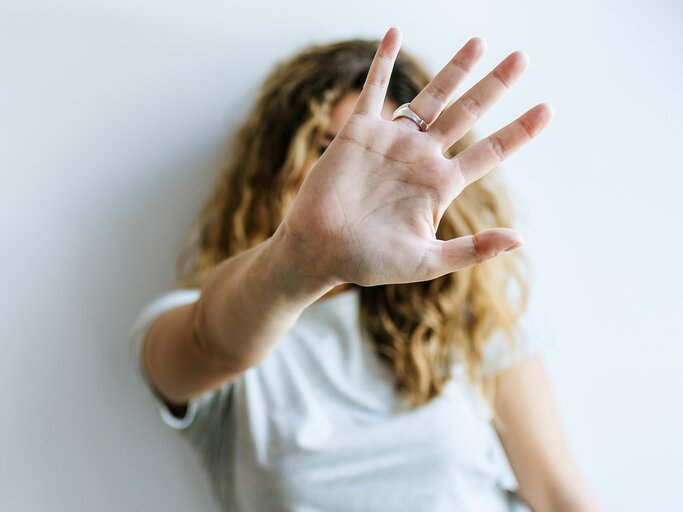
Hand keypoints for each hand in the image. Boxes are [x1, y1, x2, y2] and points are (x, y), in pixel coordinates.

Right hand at [280, 27, 553, 287]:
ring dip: (455, 69)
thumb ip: (471, 250)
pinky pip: (373, 89)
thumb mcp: (426, 262)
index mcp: (440, 184)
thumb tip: (520, 239)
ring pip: (431, 96)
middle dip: (495, 85)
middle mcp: (421, 157)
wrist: (318, 251)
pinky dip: (383, 61)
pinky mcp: (359, 132)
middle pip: (468, 112)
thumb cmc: (368, 262)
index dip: (519, 131)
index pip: (489, 151)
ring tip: (481, 42)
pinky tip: (394, 32)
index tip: (548, 108)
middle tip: (522, 58)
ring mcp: (392, 141)